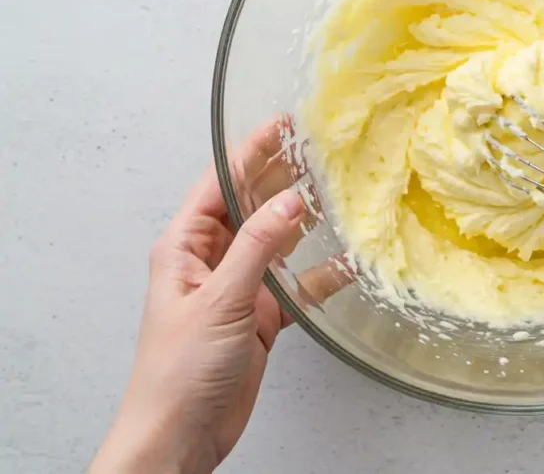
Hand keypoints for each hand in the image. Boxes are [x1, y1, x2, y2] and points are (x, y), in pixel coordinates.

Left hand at [91, 123, 348, 473]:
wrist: (179, 436)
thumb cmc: (177, 371)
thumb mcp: (220, 300)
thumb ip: (258, 247)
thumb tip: (291, 200)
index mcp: (186, 247)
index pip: (221, 184)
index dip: (251, 151)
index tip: (282, 125)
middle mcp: (212, 261)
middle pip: (251, 206)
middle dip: (281, 177)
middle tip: (317, 149)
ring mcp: (238, 288)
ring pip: (277, 241)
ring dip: (303, 220)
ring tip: (336, 191)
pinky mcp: (260, 317)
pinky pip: (296, 285)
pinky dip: (321, 274)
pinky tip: (348, 262)